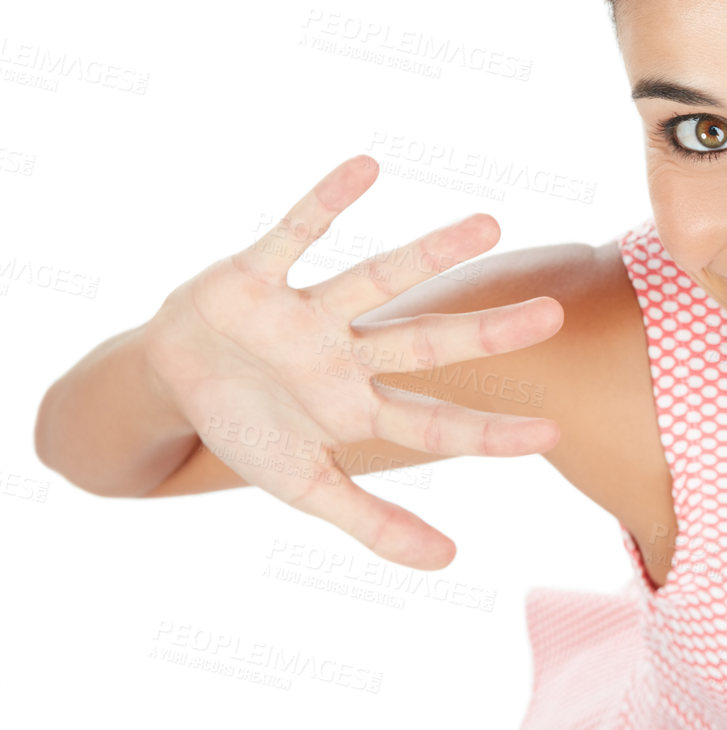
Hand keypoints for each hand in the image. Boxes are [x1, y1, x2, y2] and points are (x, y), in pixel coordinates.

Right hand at [143, 154, 564, 568]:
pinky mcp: (257, 275)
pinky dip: (324, 202)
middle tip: (553, 313)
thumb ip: (373, 524)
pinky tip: (366, 167)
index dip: (488, 432)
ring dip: (431, 253)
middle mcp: (347, 353)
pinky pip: (296, 232)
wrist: (170, 379)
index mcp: (359, 406)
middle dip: (485, 332)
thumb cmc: (251, 427)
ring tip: (489, 224)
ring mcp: (307, 312)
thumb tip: (450, 561)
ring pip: (379, 278)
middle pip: (427, 341)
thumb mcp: (304, 487)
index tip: (551, 433)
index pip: (436, 422)